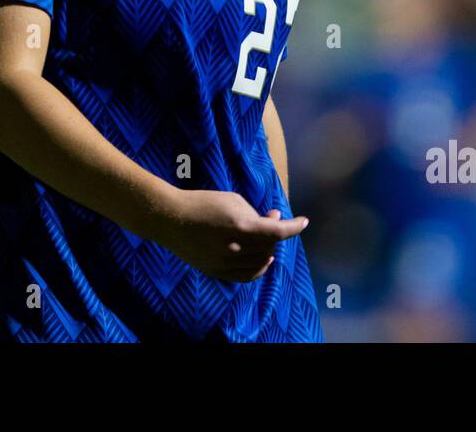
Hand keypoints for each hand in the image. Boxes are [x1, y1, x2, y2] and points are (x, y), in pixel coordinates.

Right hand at [153, 189, 308, 281]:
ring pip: (260, 263)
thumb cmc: (203, 203)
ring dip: (267, 249)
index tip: (304, 222)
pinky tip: (262, 259)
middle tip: (271, 219)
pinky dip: (258, 268)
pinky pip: (246, 276)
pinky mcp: (217, 272)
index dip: (294, 227)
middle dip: (275, 233)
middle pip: (269, 247)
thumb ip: (255, 212)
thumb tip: (274, 220)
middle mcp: (236, 249)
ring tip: (264, 236)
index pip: (278, 233)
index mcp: (241, 227)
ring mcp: (226, 263)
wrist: (171, 219)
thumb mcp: (233, 200)